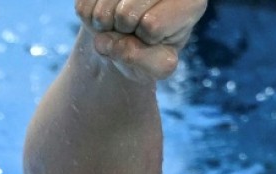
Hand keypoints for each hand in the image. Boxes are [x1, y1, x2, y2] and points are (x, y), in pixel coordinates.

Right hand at [75, 0, 207, 81]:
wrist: (124, 36)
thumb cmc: (151, 51)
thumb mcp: (160, 65)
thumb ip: (149, 63)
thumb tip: (113, 44)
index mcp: (191, 1)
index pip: (152, 25)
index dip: (146, 40)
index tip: (153, 38)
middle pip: (126, 14)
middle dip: (123, 33)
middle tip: (132, 31)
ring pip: (103, 8)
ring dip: (104, 27)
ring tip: (118, 24)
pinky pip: (84, 4)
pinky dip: (89, 18)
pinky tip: (106, 14)